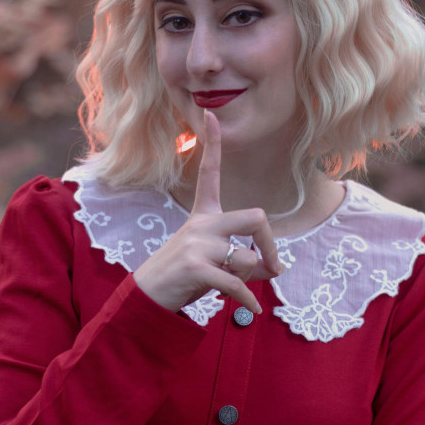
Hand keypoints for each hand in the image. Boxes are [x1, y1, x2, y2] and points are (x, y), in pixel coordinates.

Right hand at [133, 110, 281, 315]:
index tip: (210, 115)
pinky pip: (236, 283)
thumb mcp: (216, 263)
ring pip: (247, 257)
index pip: (209, 173)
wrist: (147, 298)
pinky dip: (248, 300)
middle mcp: (201, 224)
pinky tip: (253, 310)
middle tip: (273, 266)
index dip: (212, 145)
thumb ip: (247, 262)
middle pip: (255, 217)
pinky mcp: (196, 268)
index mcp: (203, 216)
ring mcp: (197, 245)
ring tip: (235, 289)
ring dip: (249, 278)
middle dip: (271, 243)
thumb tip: (276, 268)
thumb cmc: (185, 277)